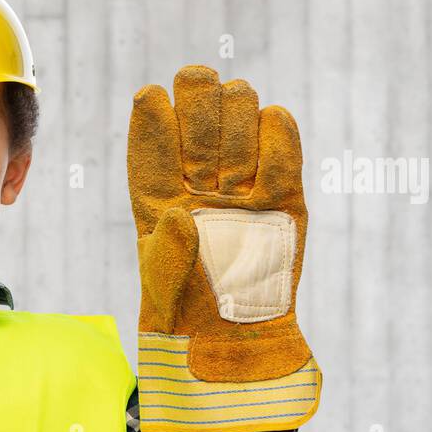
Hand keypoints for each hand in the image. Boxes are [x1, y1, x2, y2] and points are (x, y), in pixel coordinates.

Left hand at [128, 65, 311, 381]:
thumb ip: (168, 253)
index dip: (152, 112)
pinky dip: (276, 129)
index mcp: (154, 185)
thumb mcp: (164, 288)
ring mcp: (239, 174)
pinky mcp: (282, 186)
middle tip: (204, 141)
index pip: (150, 131)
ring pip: (240, 103)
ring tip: (235, 172)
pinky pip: (281, 131)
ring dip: (238, 117)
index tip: (151, 99)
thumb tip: (181, 216)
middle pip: (198, 99)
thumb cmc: (186, 310)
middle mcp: (195, 171)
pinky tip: (266, 150)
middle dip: (200, 102)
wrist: (233, 333)